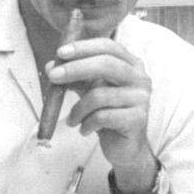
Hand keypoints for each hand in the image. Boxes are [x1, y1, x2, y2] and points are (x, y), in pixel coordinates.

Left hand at [45, 37, 156, 184]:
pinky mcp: (138, 118)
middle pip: (107, 64)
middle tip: (52, 76)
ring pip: (100, 95)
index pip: (109, 47)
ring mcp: (142, 98)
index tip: (60, 53)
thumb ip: (75, 77)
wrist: (125, 146)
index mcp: (131, 65)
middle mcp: (141, 78)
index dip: (84, 47)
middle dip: (76, 68)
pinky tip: (85, 129)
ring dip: (78, 109)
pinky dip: (87, 124)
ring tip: (72, 120)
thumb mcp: (89, 91)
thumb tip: (51, 65)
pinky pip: (103, 116)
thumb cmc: (107, 114)